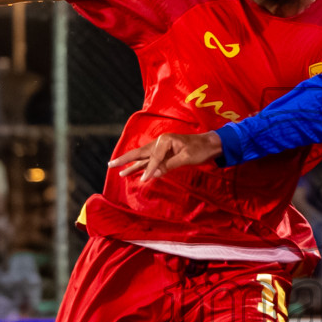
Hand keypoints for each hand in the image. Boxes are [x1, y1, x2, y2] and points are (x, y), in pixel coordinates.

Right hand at [109, 132, 223, 180]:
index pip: (153, 157)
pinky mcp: (165, 154)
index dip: (149, 170)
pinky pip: (150, 161)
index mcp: (164, 140)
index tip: (144, 180)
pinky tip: (134, 171)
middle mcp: (160, 142)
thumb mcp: (186, 158)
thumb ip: (169, 165)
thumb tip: (153, 174)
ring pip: (142, 158)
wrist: (210, 144)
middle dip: (125, 160)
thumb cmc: (200, 150)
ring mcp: (161, 148)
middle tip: (110, 165)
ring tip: (118, 172)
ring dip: (131, 165)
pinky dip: (141, 166)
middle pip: (139, 153)